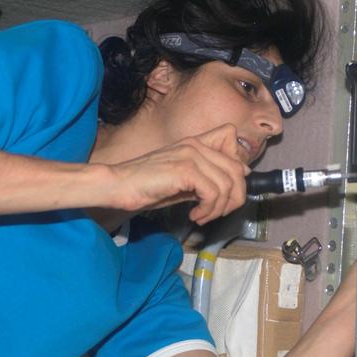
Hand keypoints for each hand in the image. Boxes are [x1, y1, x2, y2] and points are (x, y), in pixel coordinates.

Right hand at [104, 124, 249, 224]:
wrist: (118, 185)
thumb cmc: (147, 185)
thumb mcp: (183, 180)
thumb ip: (207, 177)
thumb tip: (238, 178)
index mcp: (195, 142)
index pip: (231, 140)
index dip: (237, 166)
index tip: (225, 189)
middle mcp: (195, 144)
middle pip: (236, 168)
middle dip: (233, 197)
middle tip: (216, 212)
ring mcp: (190, 155)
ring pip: (227, 184)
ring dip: (218, 208)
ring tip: (202, 216)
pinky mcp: (184, 170)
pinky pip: (213, 192)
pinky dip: (208, 210)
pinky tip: (194, 215)